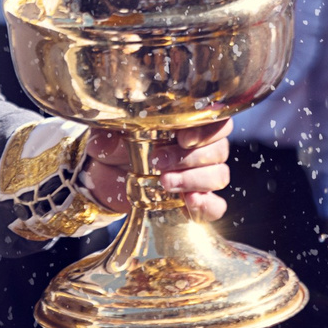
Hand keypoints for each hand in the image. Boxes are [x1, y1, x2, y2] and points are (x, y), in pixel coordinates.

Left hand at [83, 121, 230, 220]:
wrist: (107, 179)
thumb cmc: (114, 148)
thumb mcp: (108, 137)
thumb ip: (111, 135)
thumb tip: (112, 142)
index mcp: (186, 125)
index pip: (217, 121)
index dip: (207, 130)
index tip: (183, 139)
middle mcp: (200, 149)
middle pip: (219, 150)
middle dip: (190, 157)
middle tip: (158, 162)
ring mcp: (201, 177)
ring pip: (219, 175)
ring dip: (193, 179)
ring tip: (164, 182)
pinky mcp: (196, 203)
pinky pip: (216, 207)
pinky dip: (206, 205)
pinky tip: (189, 201)